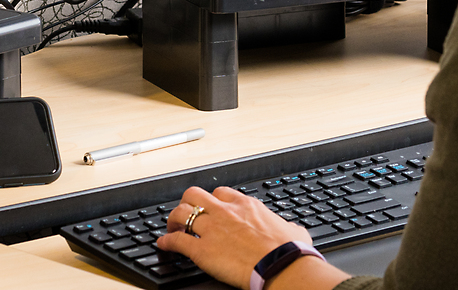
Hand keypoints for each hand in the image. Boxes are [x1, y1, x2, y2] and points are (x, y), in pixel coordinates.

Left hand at [156, 186, 344, 289]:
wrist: (281, 266)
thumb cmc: (289, 251)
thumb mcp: (293, 231)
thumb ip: (287, 226)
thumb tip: (294, 230)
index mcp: (246, 205)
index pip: (221, 192)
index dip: (212, 199)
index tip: (210, 207)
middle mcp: (225, 212)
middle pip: (195, 194)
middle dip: (187, 202)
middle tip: (186, 213)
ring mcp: (212, 229)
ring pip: (181, 213)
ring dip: (173, 220)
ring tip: (172, 227)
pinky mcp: (202, 250)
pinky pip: (177, 241)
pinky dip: (167, 242)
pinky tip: (163, 244)